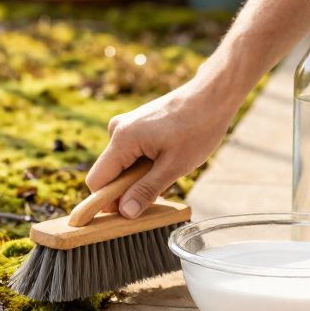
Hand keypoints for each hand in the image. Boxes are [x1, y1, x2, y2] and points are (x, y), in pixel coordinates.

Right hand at [86, 80, 237, 217]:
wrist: (212, 95)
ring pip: (121, 165)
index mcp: (122, 139)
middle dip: (127, 190)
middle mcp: (117, 130)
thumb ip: (146, 190)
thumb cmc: (197, 127)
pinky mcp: (135, 125)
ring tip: (168, 170)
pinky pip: (130, 154)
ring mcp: (126, 125)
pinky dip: (143, 164)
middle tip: (158, 193)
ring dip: (138, 177)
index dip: (108, 202)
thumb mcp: (174, 166)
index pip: (97, 181)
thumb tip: (126, 213)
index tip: (128, 214)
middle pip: (108, 174)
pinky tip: (166, 161)